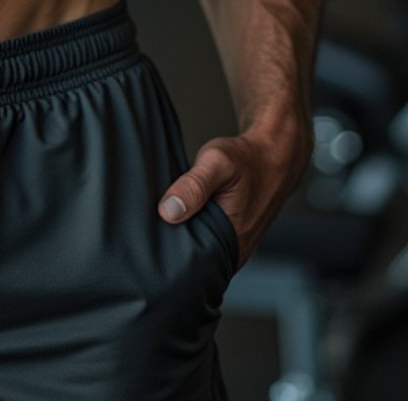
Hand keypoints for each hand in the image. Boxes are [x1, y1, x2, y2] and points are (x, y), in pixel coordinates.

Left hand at [157, 126, 311, 268]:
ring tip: (162, 218)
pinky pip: (205, 241)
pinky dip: (191, 229)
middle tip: (149, 224)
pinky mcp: (231, 239)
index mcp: (232, 244)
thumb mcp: (217, 163)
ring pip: (198, 250)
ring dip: (181, 236)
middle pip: (192, 260)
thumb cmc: (247, 159)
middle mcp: (235, 253)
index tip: (146, 234)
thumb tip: (167, 212)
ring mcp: (234, 248)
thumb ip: (194, 186)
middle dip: (171, 245)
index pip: (189, 265)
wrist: (273, 155)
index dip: (165, 252)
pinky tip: (180, 215)